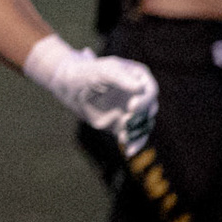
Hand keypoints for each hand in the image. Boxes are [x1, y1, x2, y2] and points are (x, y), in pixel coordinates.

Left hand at [24, 34, 157, 157]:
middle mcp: (141, 96)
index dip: (144, 100)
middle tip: (125, 121)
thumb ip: (121, 78)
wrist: (72, 86)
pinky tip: (128, 150)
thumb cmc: (88, 73)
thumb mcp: (103, 71)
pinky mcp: (126, 125)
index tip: (131, 107)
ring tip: (124, 137)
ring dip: (138, 133)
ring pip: (144, 125)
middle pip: (149, 110)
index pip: (150, 91)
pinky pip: (135, 137)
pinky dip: (134, 144)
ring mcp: (135, 111)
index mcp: (140, 77)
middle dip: (140, 118)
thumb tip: (140, 88)